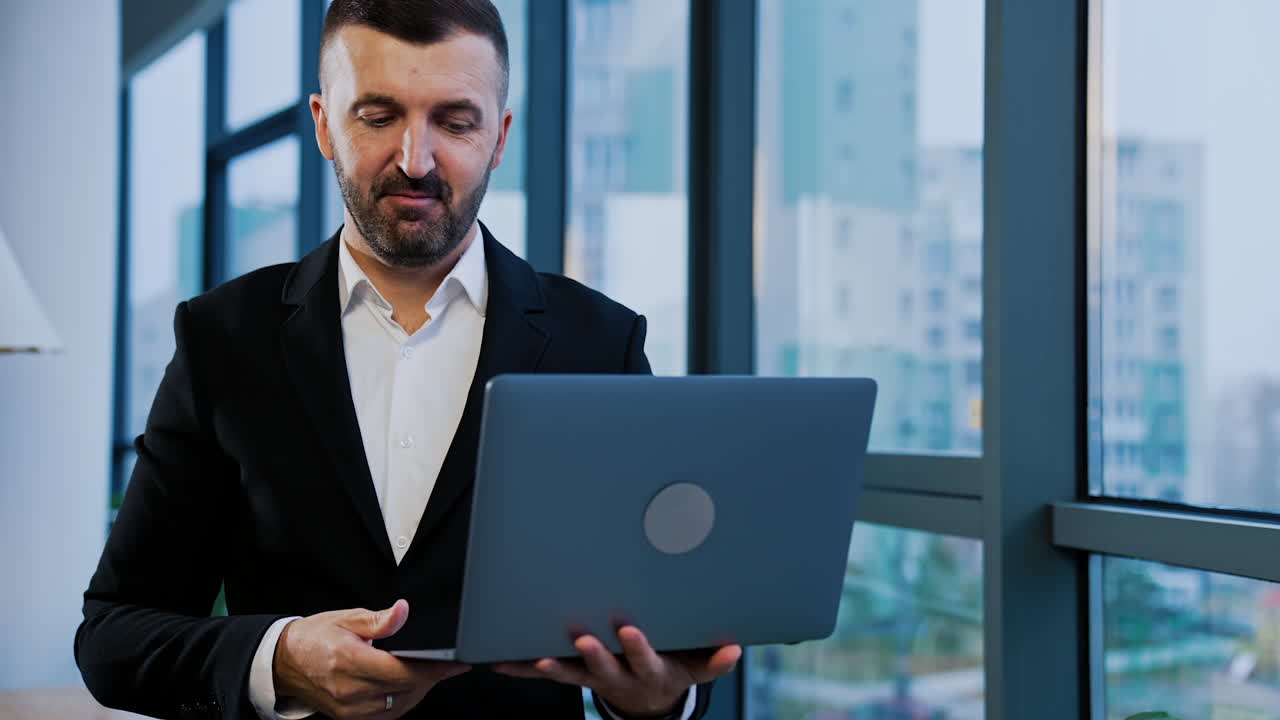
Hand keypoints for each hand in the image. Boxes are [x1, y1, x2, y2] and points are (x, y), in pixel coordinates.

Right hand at [272, 599, 469, 718]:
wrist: (284, 661)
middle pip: (406, 690)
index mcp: (350, 661)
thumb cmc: (314, 637)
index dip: (434, 668)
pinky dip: (403, 701)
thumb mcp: (346, 619)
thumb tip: (403, 611)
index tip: (456, 662)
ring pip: (400, 705)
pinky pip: (387, 714)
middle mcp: (350, 690)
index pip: (402, 670)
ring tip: (430, 672)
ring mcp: (350, 708)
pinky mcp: (349, 717)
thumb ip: (379, 620)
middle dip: (432, 677)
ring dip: (420, 690)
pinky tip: (410, 687)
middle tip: (449, 663)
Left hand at [494, 627, 740, 717]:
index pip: (644, 659)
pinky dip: (521, 667)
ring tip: (536, 660)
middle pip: (603, 668)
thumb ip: (712, 662)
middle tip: (581, 641)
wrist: (646, 699)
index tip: (630, 631)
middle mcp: (618, 676)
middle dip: (592, 655)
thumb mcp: (693, 669)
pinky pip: (545, 673)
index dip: (637, 648)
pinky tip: (497, 661)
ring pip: (571, 674)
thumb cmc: (670, 670)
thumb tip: (735, 653)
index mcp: (648, 670)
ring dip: (552, 667)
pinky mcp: (574, 675)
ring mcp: (593, 678)